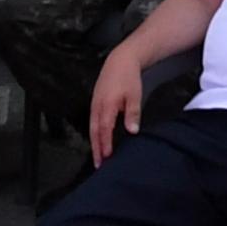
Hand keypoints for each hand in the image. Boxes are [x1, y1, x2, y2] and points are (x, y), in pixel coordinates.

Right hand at [87, 42, 149, 163]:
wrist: (119, 61)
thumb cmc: (128, 78)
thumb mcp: (134, 95)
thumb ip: (132, 114)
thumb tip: (132, 131)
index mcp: (107, 105)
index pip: (105, 129)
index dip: (105, 144)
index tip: (106, 157)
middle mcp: (97, 106)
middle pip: (94, 132)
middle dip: (96, 149)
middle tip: (99, 165)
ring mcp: (94, 104)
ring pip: (92, 128)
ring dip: (94, 143)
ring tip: (97, 158)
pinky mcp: (94, 103)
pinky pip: (92, 121)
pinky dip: (94, 133)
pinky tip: (98, 140)